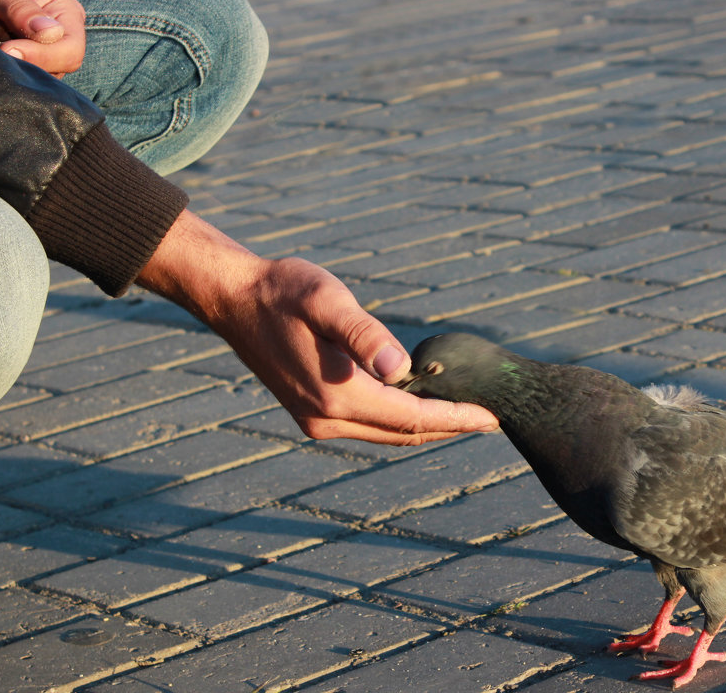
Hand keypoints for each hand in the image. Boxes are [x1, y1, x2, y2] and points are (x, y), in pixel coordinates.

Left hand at [0, 0, 85, 77]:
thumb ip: (20, 8)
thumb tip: (51, 33)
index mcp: (66, 11)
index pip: (71, 49)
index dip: (43, 56)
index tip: (6, 49)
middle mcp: (64, 34)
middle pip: (59, 67)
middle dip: (26, 63)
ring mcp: (47, 51)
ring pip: (42, 76)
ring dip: (14, 68)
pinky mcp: (30, 61)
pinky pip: (25, 77)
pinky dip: (7, 71)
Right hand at [137, 211, 499, 444]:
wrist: (234, 297)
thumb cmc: (284, 291)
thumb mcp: (328, 301)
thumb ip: (365, 334)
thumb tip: (401, 367)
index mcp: (337, 396)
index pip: (411, 418)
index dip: (455, 419)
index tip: (492, 417)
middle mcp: (325, 418)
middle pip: (401, 435)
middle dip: (447, 428)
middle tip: (489, 420)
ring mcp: (314, 420)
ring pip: (384, 434)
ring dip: (423, 427)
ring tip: (462, 415)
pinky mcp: (308, 411)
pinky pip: (366, 425)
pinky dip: (396, 420)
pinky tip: (415, 403)